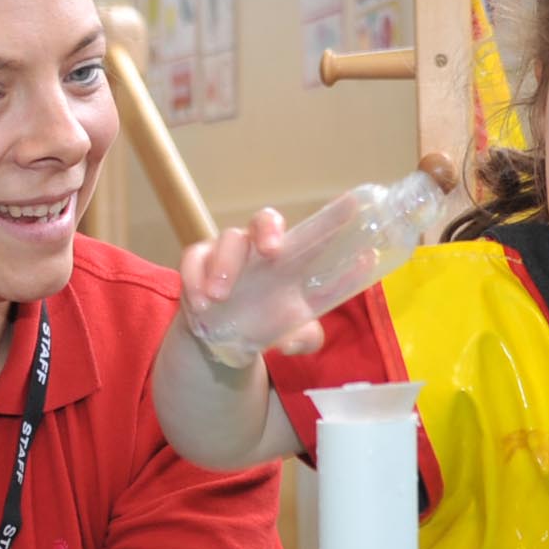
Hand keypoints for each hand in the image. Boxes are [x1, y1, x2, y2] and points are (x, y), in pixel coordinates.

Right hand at [179, 211, 327, 361]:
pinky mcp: (198, 261)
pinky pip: (194, 259)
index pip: (315, 233)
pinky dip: (194, 279)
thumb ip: (305, 337)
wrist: (222, 339)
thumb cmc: (266, 322)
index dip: (335, 218)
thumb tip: (295, 341)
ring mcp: (228, 251)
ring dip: (225, 265)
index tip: (354, 206)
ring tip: (220, 297)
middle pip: (265, 220)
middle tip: (271, 251)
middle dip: (269, 229)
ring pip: (228, 240)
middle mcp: (260, 247)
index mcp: (292, 259)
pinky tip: (200, 305)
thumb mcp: (293, 334)